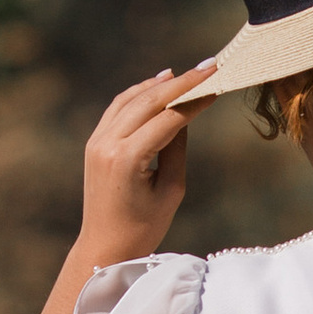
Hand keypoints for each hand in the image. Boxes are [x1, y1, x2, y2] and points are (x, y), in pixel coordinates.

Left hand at [0, 61, 218, 313]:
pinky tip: (157, 85)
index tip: (218, 82)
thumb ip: (177, 147)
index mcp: (129, 159)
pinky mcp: (94, 143)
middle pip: (150, 100)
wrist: (104, 246)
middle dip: (182, 82)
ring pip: (131, 99)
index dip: (196, 98)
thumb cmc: (144, 226)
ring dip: (159, 84)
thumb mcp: (171, 189)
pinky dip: (138, 93)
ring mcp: (97, 141)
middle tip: (210, 66)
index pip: (169, 117)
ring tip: (186, 73)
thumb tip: (185, 112)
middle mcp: (108, 144)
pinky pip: (117, 108)